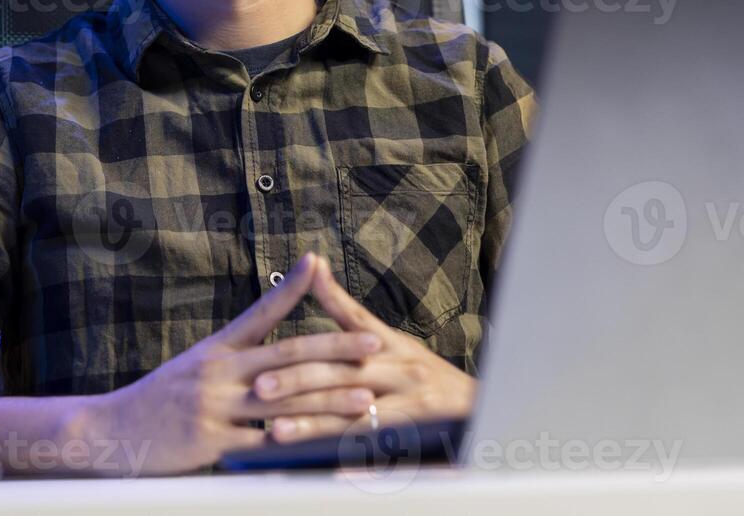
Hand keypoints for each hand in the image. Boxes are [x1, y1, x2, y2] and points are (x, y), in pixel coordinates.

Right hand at [81, 252, 382, 474]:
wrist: (113, 430)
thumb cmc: (160, 399)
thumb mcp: (196, 364)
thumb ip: (236, 354)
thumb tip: (277, 346)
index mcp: (217, 349)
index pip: (260, 311)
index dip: (291, 287)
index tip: (319, 264)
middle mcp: (219, 371)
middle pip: (287, 355)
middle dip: (336, 348)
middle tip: (373, 343)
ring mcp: (215, 406)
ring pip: (285, 401)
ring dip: (331, 399)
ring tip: (366, 397)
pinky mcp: (212, 443)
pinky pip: (263, 445)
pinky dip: (297, 444)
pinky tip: (325, 445)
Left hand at [249, 258, 477, 443]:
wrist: (482, 410)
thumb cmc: (427, 375)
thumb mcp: (393, 343)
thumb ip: (351, 318)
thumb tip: (315, 273)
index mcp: (392, 345)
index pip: (353, 320)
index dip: (326, 303)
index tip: (291, 302)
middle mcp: (402, 369)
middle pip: (344, 372)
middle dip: (298, 380)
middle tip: (260, 386)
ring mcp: (411, 405)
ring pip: (355, 414)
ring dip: (314, 424)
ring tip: (278, 431)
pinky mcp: (418, 438)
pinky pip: (382, 452)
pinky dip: (354, 462)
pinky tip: (325, 470)